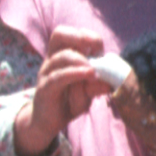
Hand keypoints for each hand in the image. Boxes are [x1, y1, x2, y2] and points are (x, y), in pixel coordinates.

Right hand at [14, 22, 112, 155]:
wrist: (48, 122)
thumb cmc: (68, 100)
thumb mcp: (86, 91)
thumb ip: (96, 84)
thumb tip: (110, 82)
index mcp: (61, 54)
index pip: (69, 33)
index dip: (86, 36)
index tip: (99, 48)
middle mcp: (51, 59)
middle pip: (59, 34)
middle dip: (80, 38)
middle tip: (96, 50)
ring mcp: (46, 72)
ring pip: (62, 56)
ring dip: (82, 60)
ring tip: (94, 71)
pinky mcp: (44, 88)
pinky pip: (58, 77)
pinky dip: (75, 74)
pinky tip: (88, 75)